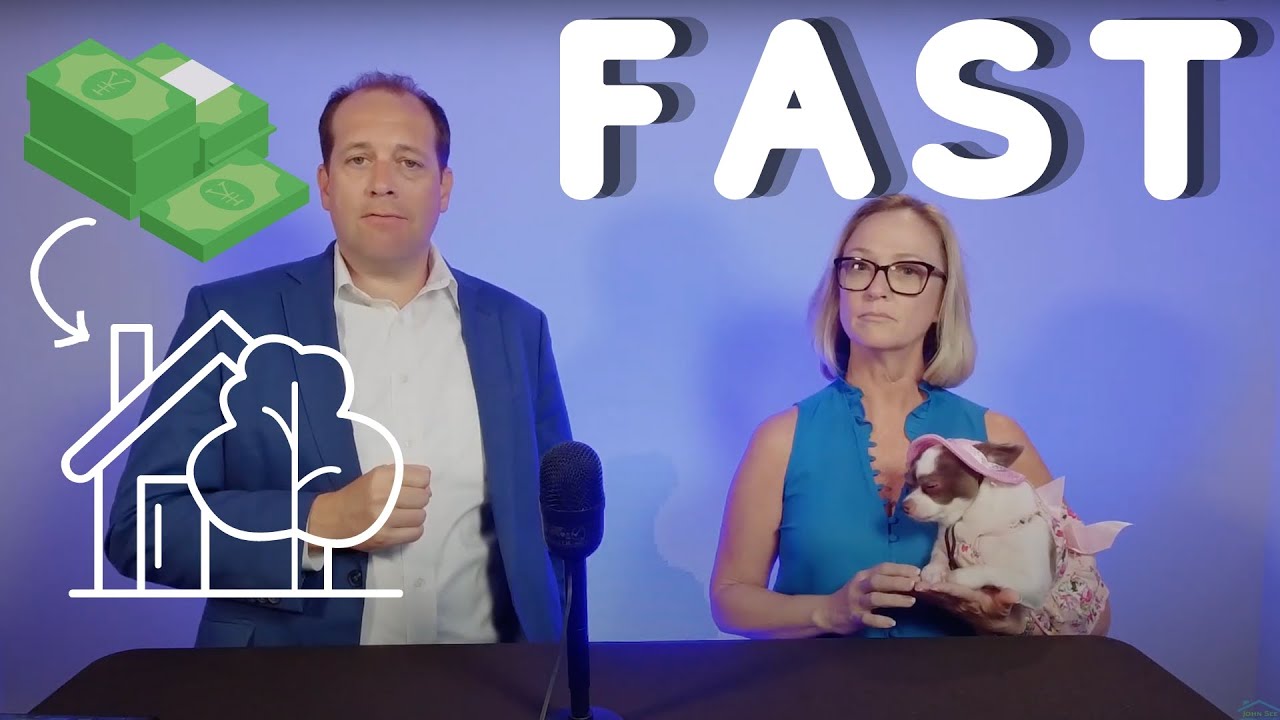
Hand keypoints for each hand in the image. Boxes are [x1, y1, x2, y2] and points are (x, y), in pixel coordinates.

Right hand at [307, 464, 431, 552]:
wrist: (333, 518)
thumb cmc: (358, 495)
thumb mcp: (377, 475)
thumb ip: (402, 475)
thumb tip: (428, 486)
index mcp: (382, 477)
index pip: (423, 477)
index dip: (422, 482)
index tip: (414, 487)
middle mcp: (383, 496)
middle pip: (423, 497)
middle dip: (419, 499)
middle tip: (407, 502)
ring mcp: (384, 519)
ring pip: (421, 516)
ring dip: (415, 515)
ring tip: (403, 515)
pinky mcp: (384, 538)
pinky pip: (416, 533)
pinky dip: (413, 530)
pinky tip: (402, 526)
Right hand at [815, 563, 919, 633]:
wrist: (827, 612)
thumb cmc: (852, 597)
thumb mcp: (864, 584)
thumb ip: (883, 582)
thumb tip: (909, 580)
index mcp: (863, 576)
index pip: (882, 568)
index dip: (900, 568)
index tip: (917, 571)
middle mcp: (859, 586)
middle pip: (878, 581)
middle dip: (897, 581)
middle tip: (915, 584)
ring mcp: (856, 602)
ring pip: (875, 598)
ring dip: (894, 599)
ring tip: (911, 601)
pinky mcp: (854, 617)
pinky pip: (868, 619)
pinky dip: (880, 620)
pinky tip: (892, 622)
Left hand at [912, 579, 1026, 633]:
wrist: (997, 626)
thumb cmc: (1002, 613)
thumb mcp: (1007, 609)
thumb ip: (1007, 601)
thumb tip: (1012, 594)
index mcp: (973, 602)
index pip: (957, 594)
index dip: (946, 589)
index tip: (934, 585)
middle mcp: (959, 604)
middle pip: (941, 596)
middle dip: (928, 590)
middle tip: (914, 584)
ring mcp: (953, 604)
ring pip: (935, 597)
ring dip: (923, 591)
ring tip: (909, 583)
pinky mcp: (949, 603)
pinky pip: (934, 597)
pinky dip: (924, 592)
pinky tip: (912, 586)